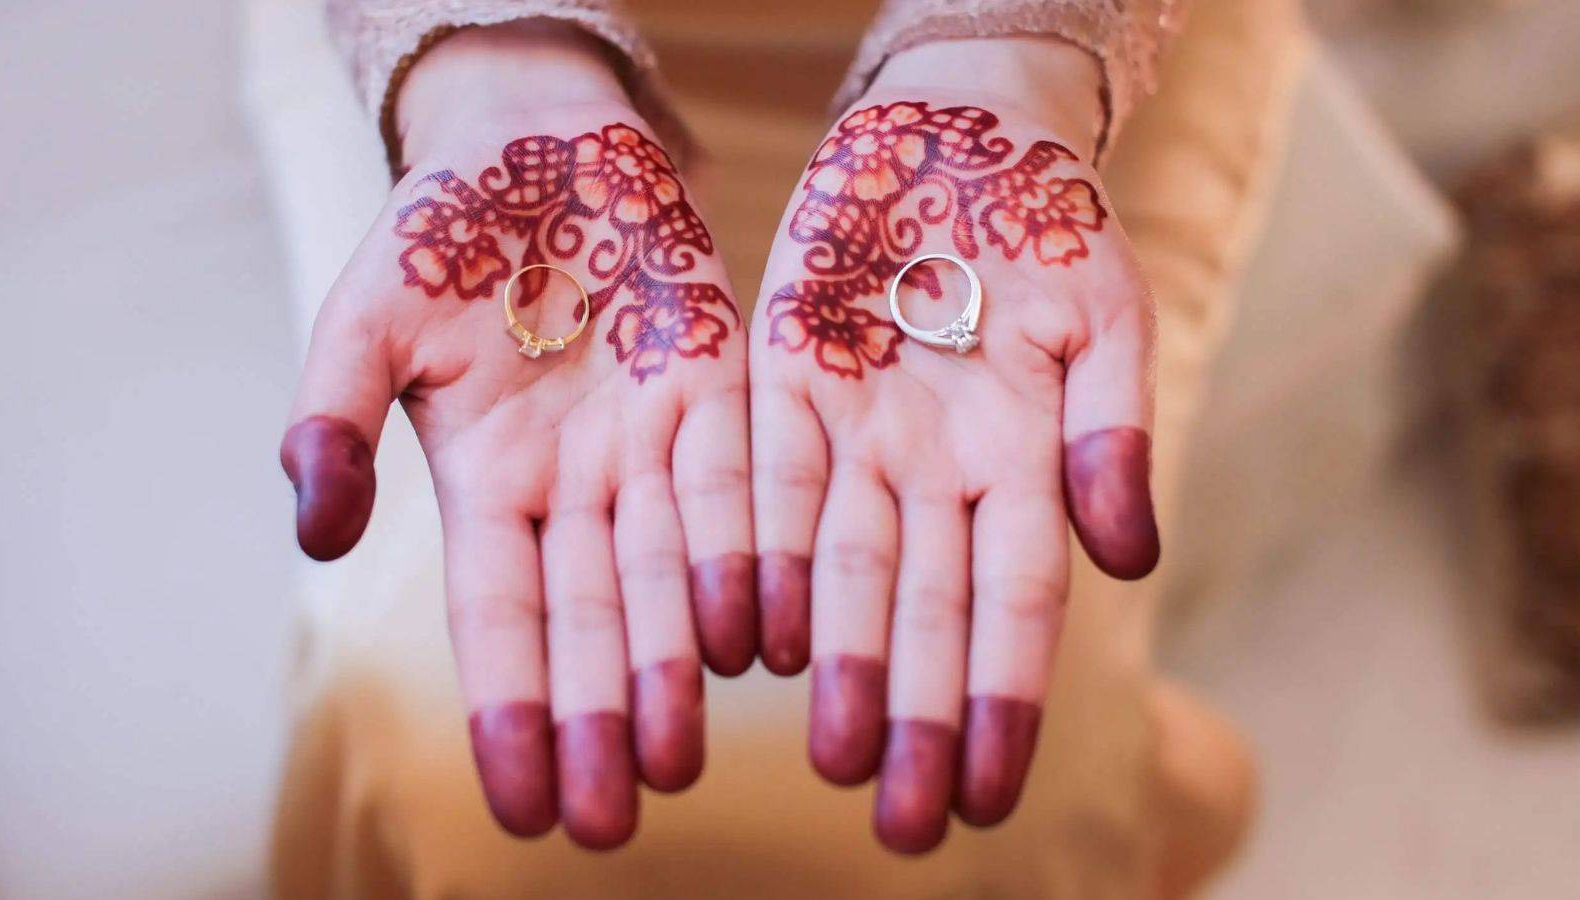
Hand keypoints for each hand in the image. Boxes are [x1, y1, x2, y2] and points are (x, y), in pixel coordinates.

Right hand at [279, 23, 753, 849]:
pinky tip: (772, 632)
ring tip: (684, 754)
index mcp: (488, 482)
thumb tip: (314, 533)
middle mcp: (576, 485)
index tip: (523, 807)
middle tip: (616, 819)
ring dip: (677, 662)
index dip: (510, 709)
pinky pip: (738, 481)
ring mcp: (650, 443)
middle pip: (593, 618)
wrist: (542, 144)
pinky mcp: (719, 390)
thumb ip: (333, 422)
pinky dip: (751, 553)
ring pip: (671, 570)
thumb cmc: (441, 232)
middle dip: (600, 717)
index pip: (499, 618)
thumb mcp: (363, 318)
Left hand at [749, 38, 1159, 852]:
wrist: (954, 133)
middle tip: (900, 826)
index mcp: (1020, 462)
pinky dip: (756, 557)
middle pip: (921, 612)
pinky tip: (748, 638)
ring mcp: (854, 435)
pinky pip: (763, 483)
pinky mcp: (782, 387)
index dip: (1003, 701)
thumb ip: (1112, 435)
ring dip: (835, 664)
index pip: (1012, 605)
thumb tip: (1133, 559)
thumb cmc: (1047, 220)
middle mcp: (932, 470)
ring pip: (839, 568)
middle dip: (912, 718)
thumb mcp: (1103, 314)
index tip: (991, 796)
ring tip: (829, 759)